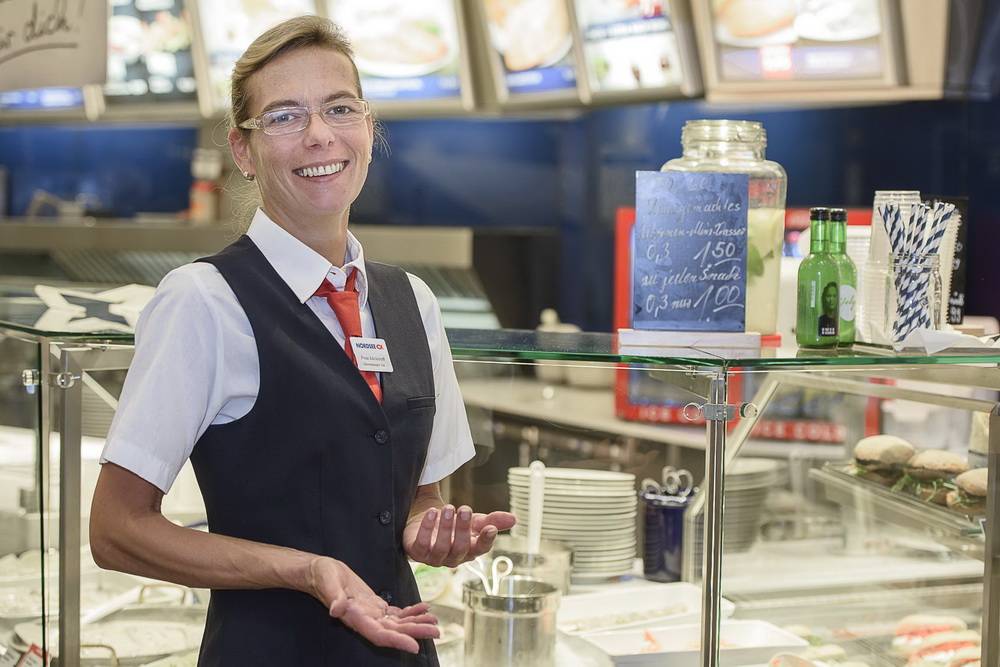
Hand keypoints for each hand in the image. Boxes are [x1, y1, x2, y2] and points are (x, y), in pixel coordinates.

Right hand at [307, 557, 439, 653]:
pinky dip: (410, 612)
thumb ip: (334, 597)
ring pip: (398, 623)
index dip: (397, 641)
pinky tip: (423, 609)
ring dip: (416, 622)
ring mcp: (372, 613)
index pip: (379, 634)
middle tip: (436, 632)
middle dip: (415, 632)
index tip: (415, 646)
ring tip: (434, 620)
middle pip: (394, 631)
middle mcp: (366, 619)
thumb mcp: (328, 583)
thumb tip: (337, 610)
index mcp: (356, 618)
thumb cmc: (323, 576)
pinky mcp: (375, 605)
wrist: (320, 572)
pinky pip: (395, 612)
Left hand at [403, 505, 516, 567]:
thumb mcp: (473, 520)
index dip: (486, 540)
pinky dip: (427, 528)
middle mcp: (453, 557)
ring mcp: (434, 557)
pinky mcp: (417, 552)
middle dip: (463, 528)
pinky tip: (432, 512)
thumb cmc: (452, 524)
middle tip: (464, 508)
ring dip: (446, 528)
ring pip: (442, 548)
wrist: (425, 520)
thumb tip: (515, 519)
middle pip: (461, 548)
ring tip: (448, 508)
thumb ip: (492, 520)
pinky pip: (422, 544)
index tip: (490, 528)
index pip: (481, 549)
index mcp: (470, 550)